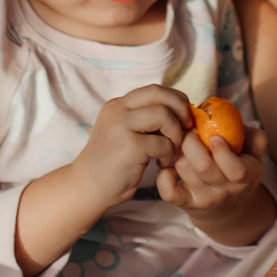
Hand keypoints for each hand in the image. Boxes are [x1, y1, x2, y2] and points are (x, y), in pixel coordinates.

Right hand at [76, 84, 189, 205]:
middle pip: (160, 94)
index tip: (184, 120)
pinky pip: (162, 143)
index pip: (155, 90)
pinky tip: (161, 163)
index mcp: (118, 105)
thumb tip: (183, 113)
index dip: (176, 101)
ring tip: (171, 151)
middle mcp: (117, 110)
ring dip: (176, 135)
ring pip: (163, 115)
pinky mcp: (127, 145)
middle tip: (186, 130)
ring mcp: (120, 125)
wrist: (89, 187)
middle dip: (181, 110)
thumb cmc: (115, 164)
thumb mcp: (127, 133)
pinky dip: (168, 154)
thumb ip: (147, 120)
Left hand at [159, 124, 276, 244]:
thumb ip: (252, 135)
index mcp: (246, 176)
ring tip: (184, 148)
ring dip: (179, 153)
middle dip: (191, 141)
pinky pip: (168, 191)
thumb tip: (231, 118)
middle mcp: (225, 191)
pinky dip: (164, 175)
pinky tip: (171, 167)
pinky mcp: (185, 203)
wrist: (229, 207)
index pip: (236, 170)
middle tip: (191, 131)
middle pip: (203, 165)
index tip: (214, 136)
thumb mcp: (254, 153)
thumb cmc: (240, 168)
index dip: (223, 152)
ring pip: (183, 169)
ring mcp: (204, 199)